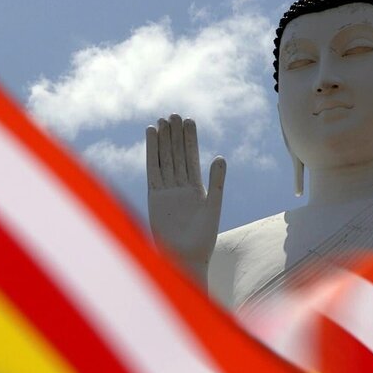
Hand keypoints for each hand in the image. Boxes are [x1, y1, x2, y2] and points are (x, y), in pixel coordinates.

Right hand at [146, 114, 225, 281]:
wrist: (186, 257)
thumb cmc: (202, 238)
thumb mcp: (213, 207)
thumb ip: (217, 182)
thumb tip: (221, 157)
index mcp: (196, 189)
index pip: (191, 159)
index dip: (190, 140)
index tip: (189, 121)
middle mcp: (180, 188)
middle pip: (176, 156)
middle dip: (175, 136)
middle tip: (174, 115)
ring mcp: (166, 191)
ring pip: (164, 160)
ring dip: (164, 141)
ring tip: (162, 121)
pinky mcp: (154, 196)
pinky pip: (152, 171)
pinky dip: (151, 153)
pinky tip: (152, 137)